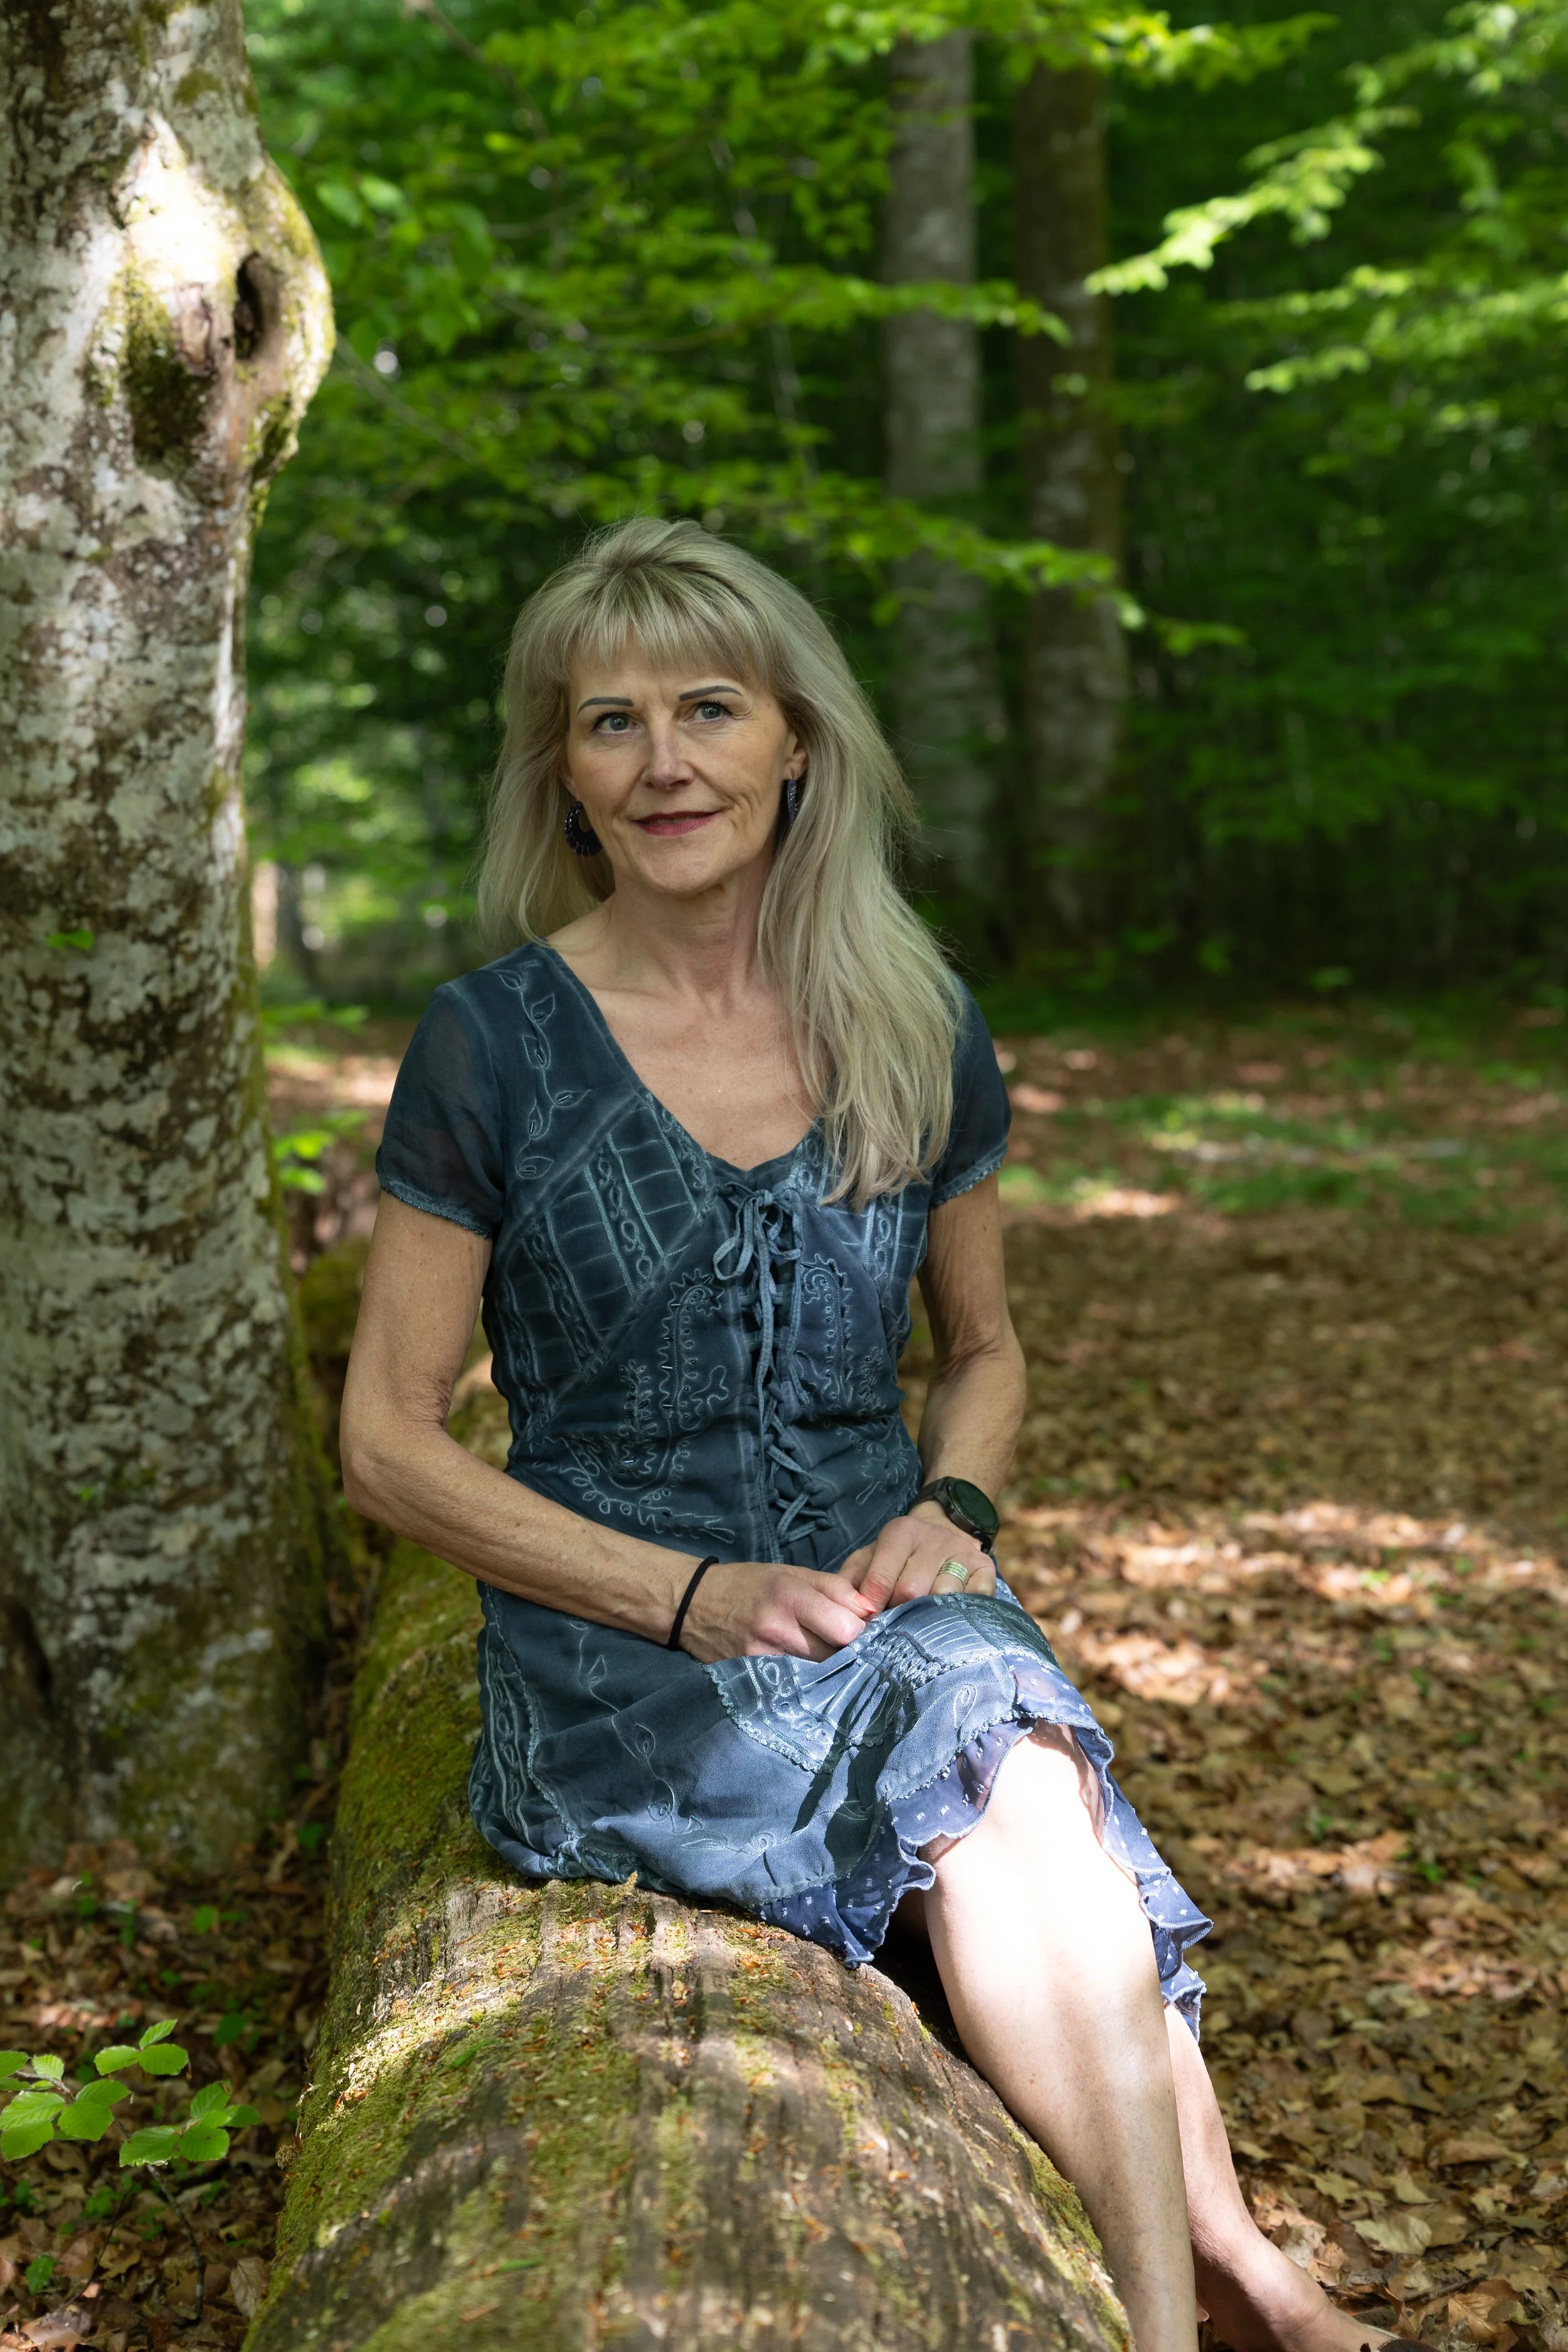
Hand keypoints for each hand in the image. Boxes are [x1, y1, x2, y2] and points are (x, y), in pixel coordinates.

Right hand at [676, 1560, 877, 1663]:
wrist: (693, 1605)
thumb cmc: (750, 1585)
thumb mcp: (792, 1573)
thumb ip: (835, 1589)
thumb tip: (872, 1610)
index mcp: (790, 1595)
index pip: (847, 1628)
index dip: (862, 1631)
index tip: (862, 1630)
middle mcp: (777, 1629)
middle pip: (836, 1655)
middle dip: (849, 1653)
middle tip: (848, 1647)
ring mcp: (762, 1659)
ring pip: (818, 1675)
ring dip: (829, 1669)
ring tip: (828, 1660)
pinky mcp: (752, 1679)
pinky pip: (793, 1687)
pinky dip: (805, 1682)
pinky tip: (806, 1674)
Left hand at [842, 1504, 995, 1613]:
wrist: (941, 1535)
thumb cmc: (896, 1558)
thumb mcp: (867, 1560)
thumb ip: (849, 1582)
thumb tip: (853, 1613)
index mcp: (901, 1531)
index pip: (880, 1580)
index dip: (872, 1609)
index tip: (869, 1624)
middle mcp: (934, 1537)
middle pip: (911, 1591)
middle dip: (899, 1612)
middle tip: (896, 1622)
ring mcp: (963, 1552)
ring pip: (942, 1597)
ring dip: (929, 1616)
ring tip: (921, 1619)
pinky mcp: (985, 1568)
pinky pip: (972, 1599)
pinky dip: (958, 1614)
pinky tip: (948, 1615)